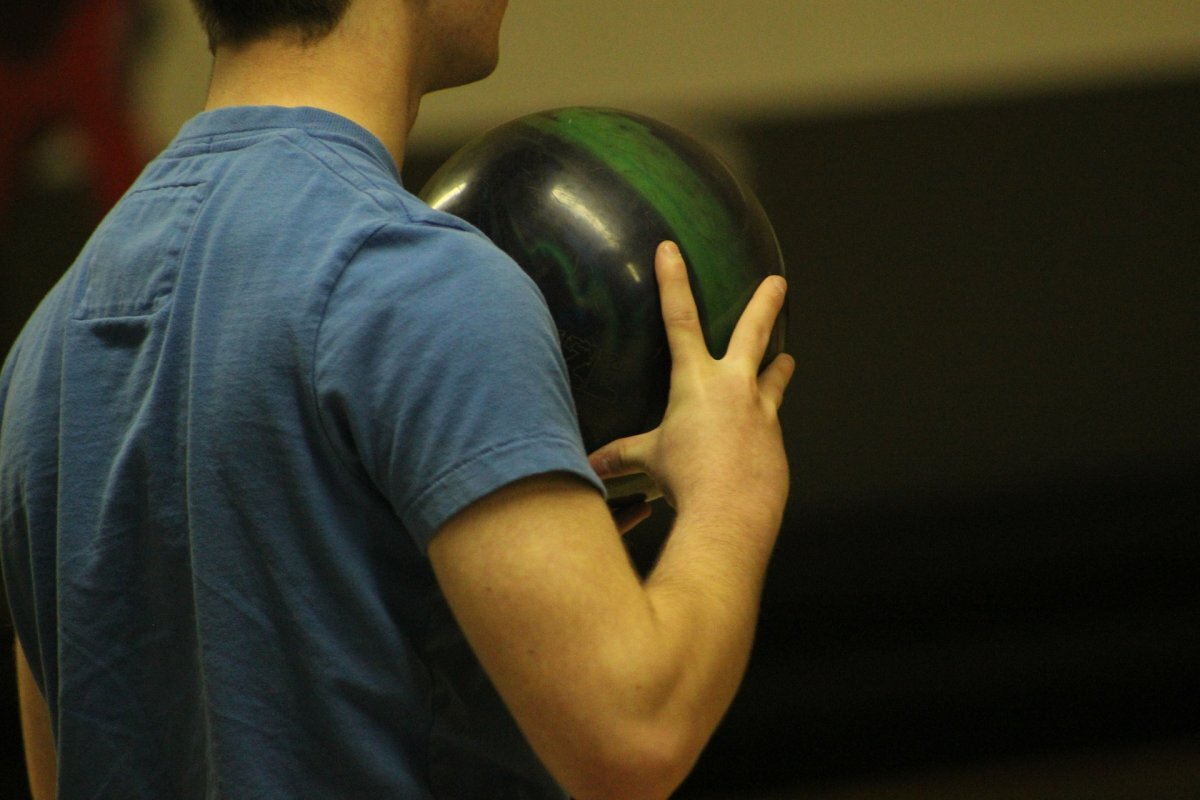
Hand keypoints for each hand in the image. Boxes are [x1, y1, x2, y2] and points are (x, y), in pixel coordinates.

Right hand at [589, 241, 793, 529]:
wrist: (731, 512)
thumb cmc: (685, 480)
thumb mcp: (649, 461)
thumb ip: (622, 455)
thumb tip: (589, 464)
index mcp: (696, 381)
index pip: (679, 318)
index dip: (673, 281)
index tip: (670, 249)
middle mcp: (734, 387)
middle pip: (752, 333)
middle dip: (765, 304)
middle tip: (779, 282)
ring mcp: (762, 413)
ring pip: (774, 378)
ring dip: (779, 367)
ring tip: (788, 359)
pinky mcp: (776, 443)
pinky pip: (769, 427)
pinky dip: (762, 427)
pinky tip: (755, 443)